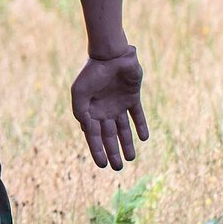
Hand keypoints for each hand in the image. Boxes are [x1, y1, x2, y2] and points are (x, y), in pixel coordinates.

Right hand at [71, 48, 148, 170]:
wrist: (111, 56)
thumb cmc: (92, 73)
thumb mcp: (79, 93)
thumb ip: (80, 112)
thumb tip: (87, 130)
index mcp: (90, 111)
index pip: (94, 136)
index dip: (97, 151)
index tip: (103, 165)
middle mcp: (104, 110)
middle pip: (109, 136)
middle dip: (113, 152)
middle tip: (117, 168)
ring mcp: (118, 105)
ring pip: (123, 129)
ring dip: (127, 144)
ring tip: (130, 158)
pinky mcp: (132, 98)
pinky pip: (137, 115)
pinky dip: (140, 126)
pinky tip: (143, 138)